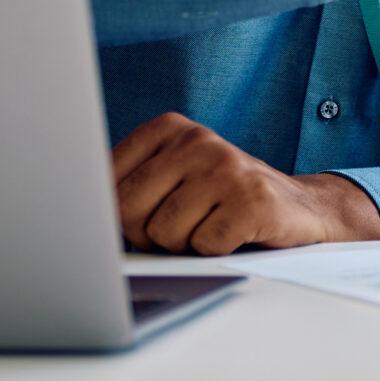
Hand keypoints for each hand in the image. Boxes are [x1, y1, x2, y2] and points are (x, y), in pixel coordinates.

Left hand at [110, 112, 379, 253]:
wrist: (301, 208)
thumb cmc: (221, 200)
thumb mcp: (173, 177)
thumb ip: (127, 187)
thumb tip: (78, 221)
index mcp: (168, 128)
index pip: (105, 185)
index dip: (119, 216)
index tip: (143, 215)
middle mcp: (197, 140)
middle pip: (127, 212)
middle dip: (148, 235)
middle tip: (183, 226)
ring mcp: (227, 167)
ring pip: (163, 235)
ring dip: (185, 245)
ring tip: (211, 226)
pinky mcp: (253, 200)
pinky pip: (203, 247)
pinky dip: (216, 252)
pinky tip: (235, 233)